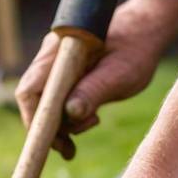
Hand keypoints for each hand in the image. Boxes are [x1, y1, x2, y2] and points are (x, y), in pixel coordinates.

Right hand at [15, 4, 165, 159]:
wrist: (146, 30)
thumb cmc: (137, 48)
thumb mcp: (122, 73)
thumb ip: (96, 91)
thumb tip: (71, 113)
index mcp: (60, 50)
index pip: (31, 90)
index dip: (35, 119)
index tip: (51, 143)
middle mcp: (51, 56)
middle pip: (33, 99)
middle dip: (49, 127)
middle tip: (69, 148)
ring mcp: (55, 65)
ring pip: (44, 103)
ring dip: (61, 123)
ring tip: (93, 121)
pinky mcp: (63, 74)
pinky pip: (55, 100)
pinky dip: (67, 116)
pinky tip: (89, 120)